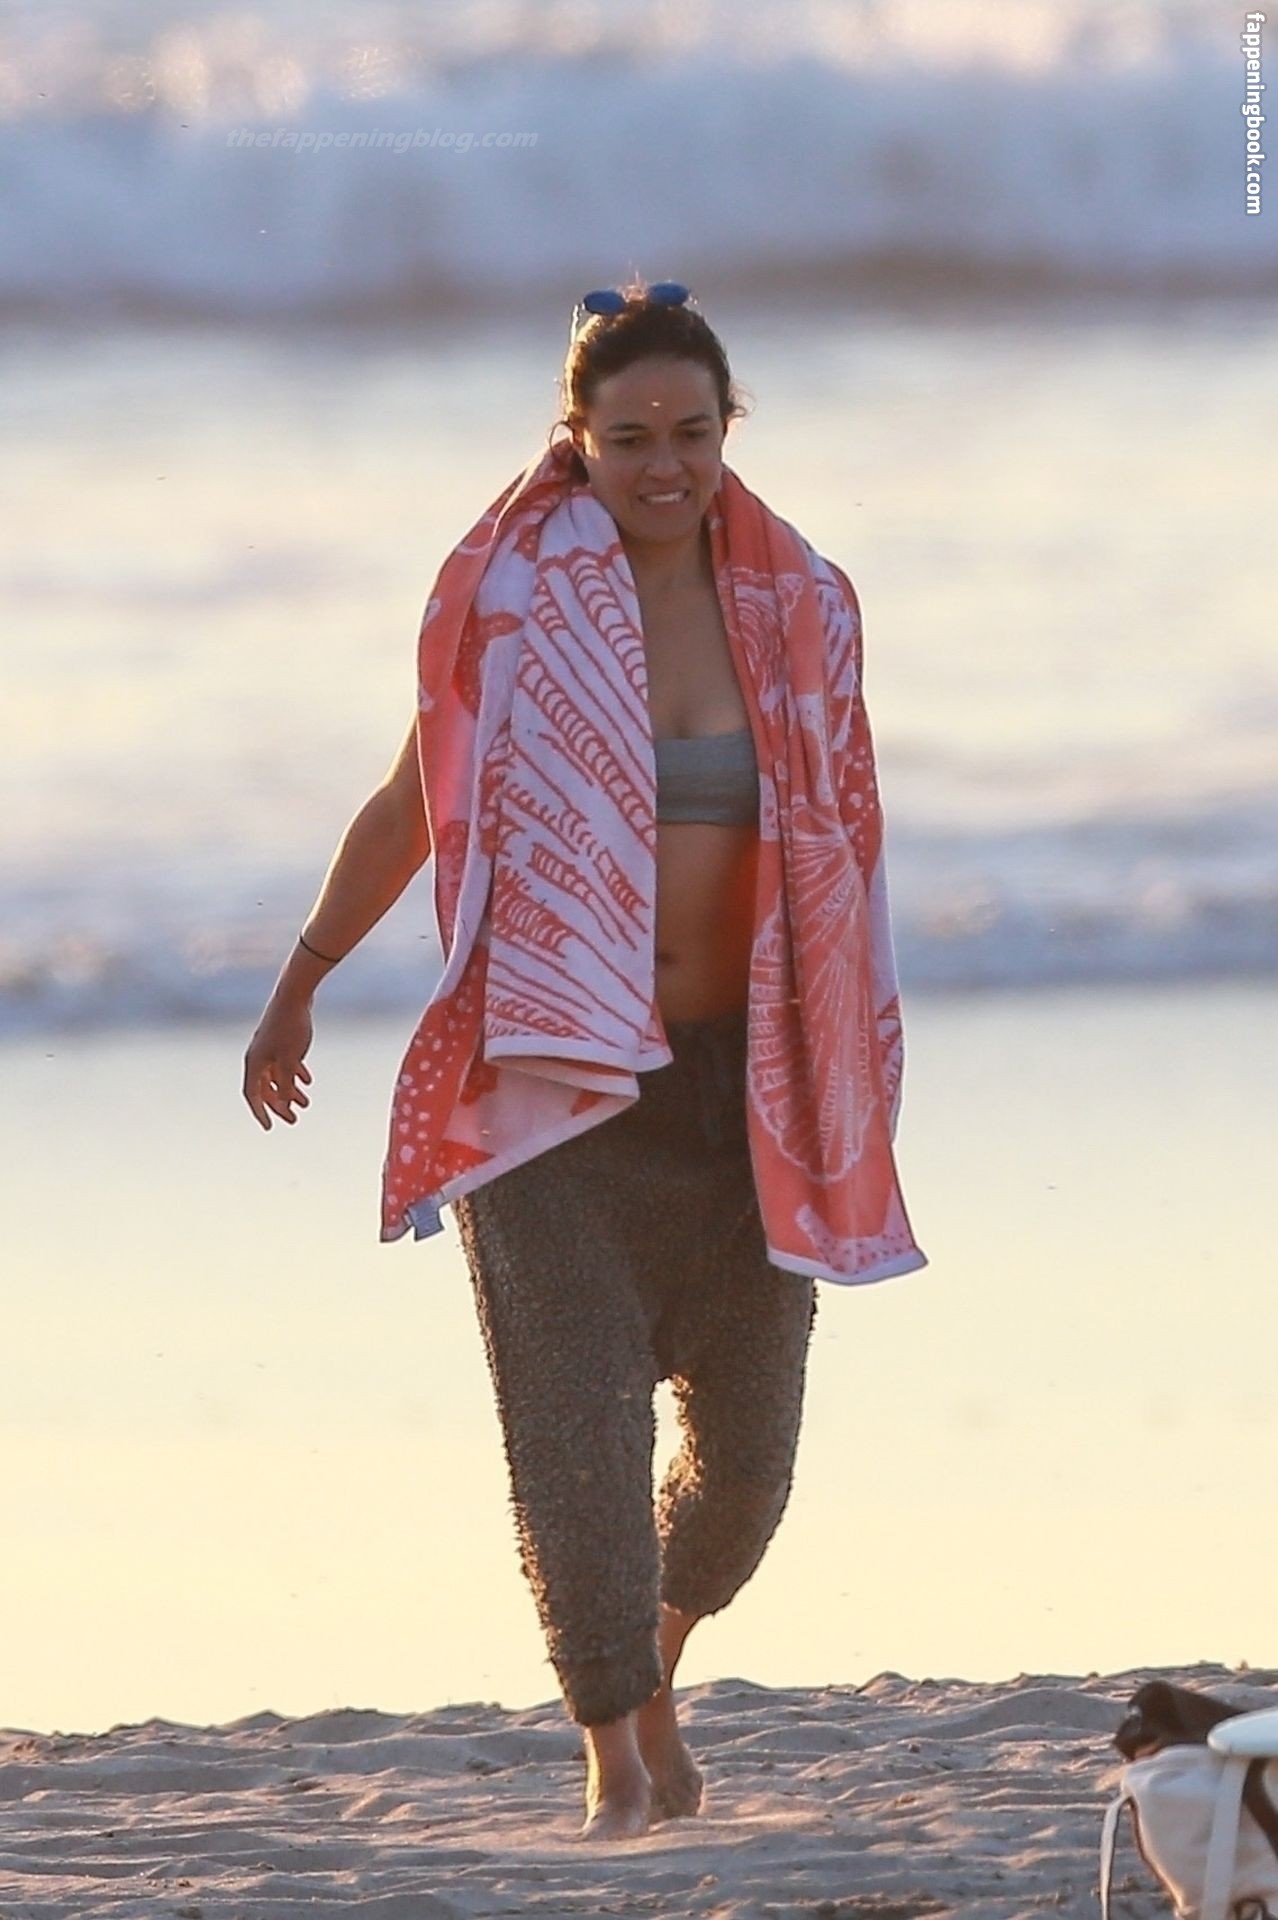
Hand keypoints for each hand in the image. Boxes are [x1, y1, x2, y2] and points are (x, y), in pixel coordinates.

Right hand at [242, 994, 313, 1129]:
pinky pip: (285, 1063)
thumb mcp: (290, 1060)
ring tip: (306, 1103)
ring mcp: (269, 1048)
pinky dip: (295, 1074)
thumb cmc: (290, 1027)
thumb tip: (285, 1106)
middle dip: (280, 1106)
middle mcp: (258, 1057)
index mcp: (254, 1062)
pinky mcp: (281, 1040)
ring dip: (290, 1091)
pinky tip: (308, 1081)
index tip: (270, 1127)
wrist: (295, 995)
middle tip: (294, 1120)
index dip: (260, 1112)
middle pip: (266, 1089)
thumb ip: (287, 1085)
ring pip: (278, 1076)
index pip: (252, 1094)